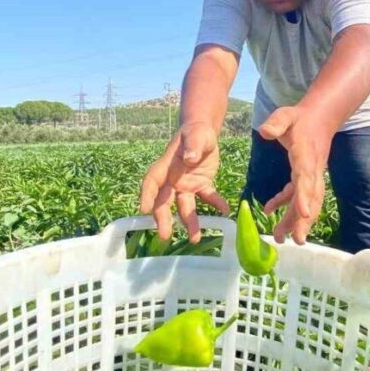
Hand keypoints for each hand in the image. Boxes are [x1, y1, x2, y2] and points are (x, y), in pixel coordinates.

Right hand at [139, 122, 229, 242]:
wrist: (204, 134)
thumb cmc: (195, 132)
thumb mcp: (196, 134)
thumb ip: (193, 145)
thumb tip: (190, 158)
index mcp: (166, 166)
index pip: (152, 182)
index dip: (147, 196)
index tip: (145, 210)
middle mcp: (172, 180)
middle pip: (164, 201)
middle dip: (163, 218)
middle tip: (164, 235)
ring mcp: (186, 186)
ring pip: (184, 206)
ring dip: (189, 221)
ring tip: (195, 238)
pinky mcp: (201, 187)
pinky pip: (208, 198)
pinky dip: (215, 204)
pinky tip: (224, 211)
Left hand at [257, 106, 331, 244]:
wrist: (320, 117)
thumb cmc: (300, 117)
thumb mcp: (286, 115)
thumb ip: (276, 123)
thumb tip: (265, 132)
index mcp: (306, 156)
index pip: (306, 179)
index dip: (304, 196)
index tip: (303, 213)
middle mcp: (311, 169)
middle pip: (310, 198)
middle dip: (304, 220)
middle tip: (296, 240)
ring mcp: (311, 175)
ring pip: (306, 201)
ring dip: (295, 220)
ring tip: (281, 238)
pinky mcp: (305, 176)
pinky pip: (297, 194)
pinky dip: (285, 205)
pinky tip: (269, 211)